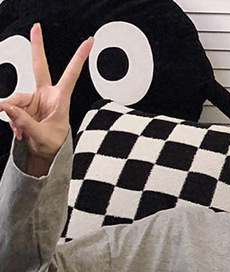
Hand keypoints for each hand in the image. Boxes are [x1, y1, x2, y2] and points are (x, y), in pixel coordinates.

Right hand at [0, 24, 92, 174]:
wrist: (47, 154)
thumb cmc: (53, 146)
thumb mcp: (42, 137)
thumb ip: (25, 122)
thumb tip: (7, 107)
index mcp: (60, 99)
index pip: (71, 75)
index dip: (79, 58)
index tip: (90, 41)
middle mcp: (46, 95)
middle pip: (38, 66)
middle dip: (37, 46)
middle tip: (35, 26)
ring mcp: (33, 98)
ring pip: (16, 98)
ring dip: (15, 117)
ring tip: (21, 132)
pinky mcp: (23, 105)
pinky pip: (11, 108)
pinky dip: (13, 121)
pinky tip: (19, 132)